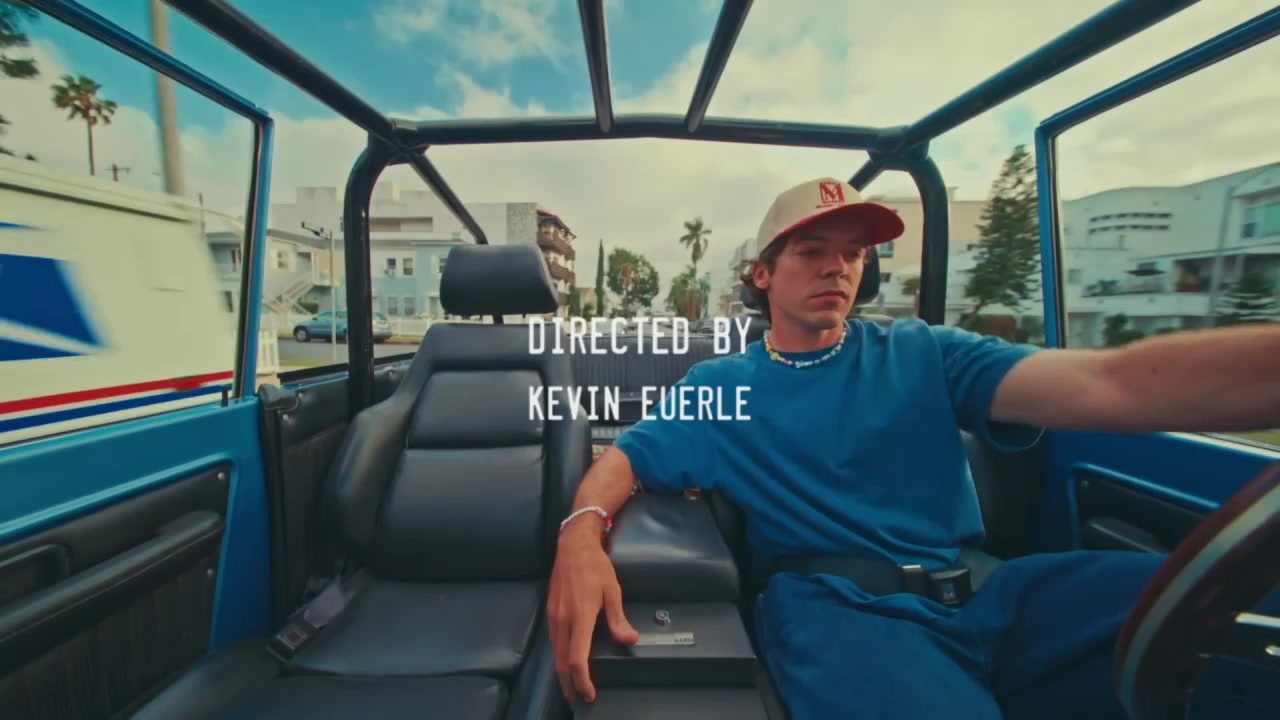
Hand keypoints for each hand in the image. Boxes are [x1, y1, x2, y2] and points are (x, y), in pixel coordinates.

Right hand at [547, 524, 639, 703]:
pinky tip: (564, 661)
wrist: (573, 545)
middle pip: (561, 661)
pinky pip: (552, 641)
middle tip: (577, 699)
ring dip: (562, 672)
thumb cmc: (596, 566)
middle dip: (568, 684)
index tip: (589, 694)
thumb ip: (618, 618)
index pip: (576, 658)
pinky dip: (558, 657)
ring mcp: (553, 615)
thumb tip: (630, 640)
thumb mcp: (613, 590)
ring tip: (571, 686)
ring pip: (554, 652)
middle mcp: (562, 619)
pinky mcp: (550, 611)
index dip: (582, 680)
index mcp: (580, 616)